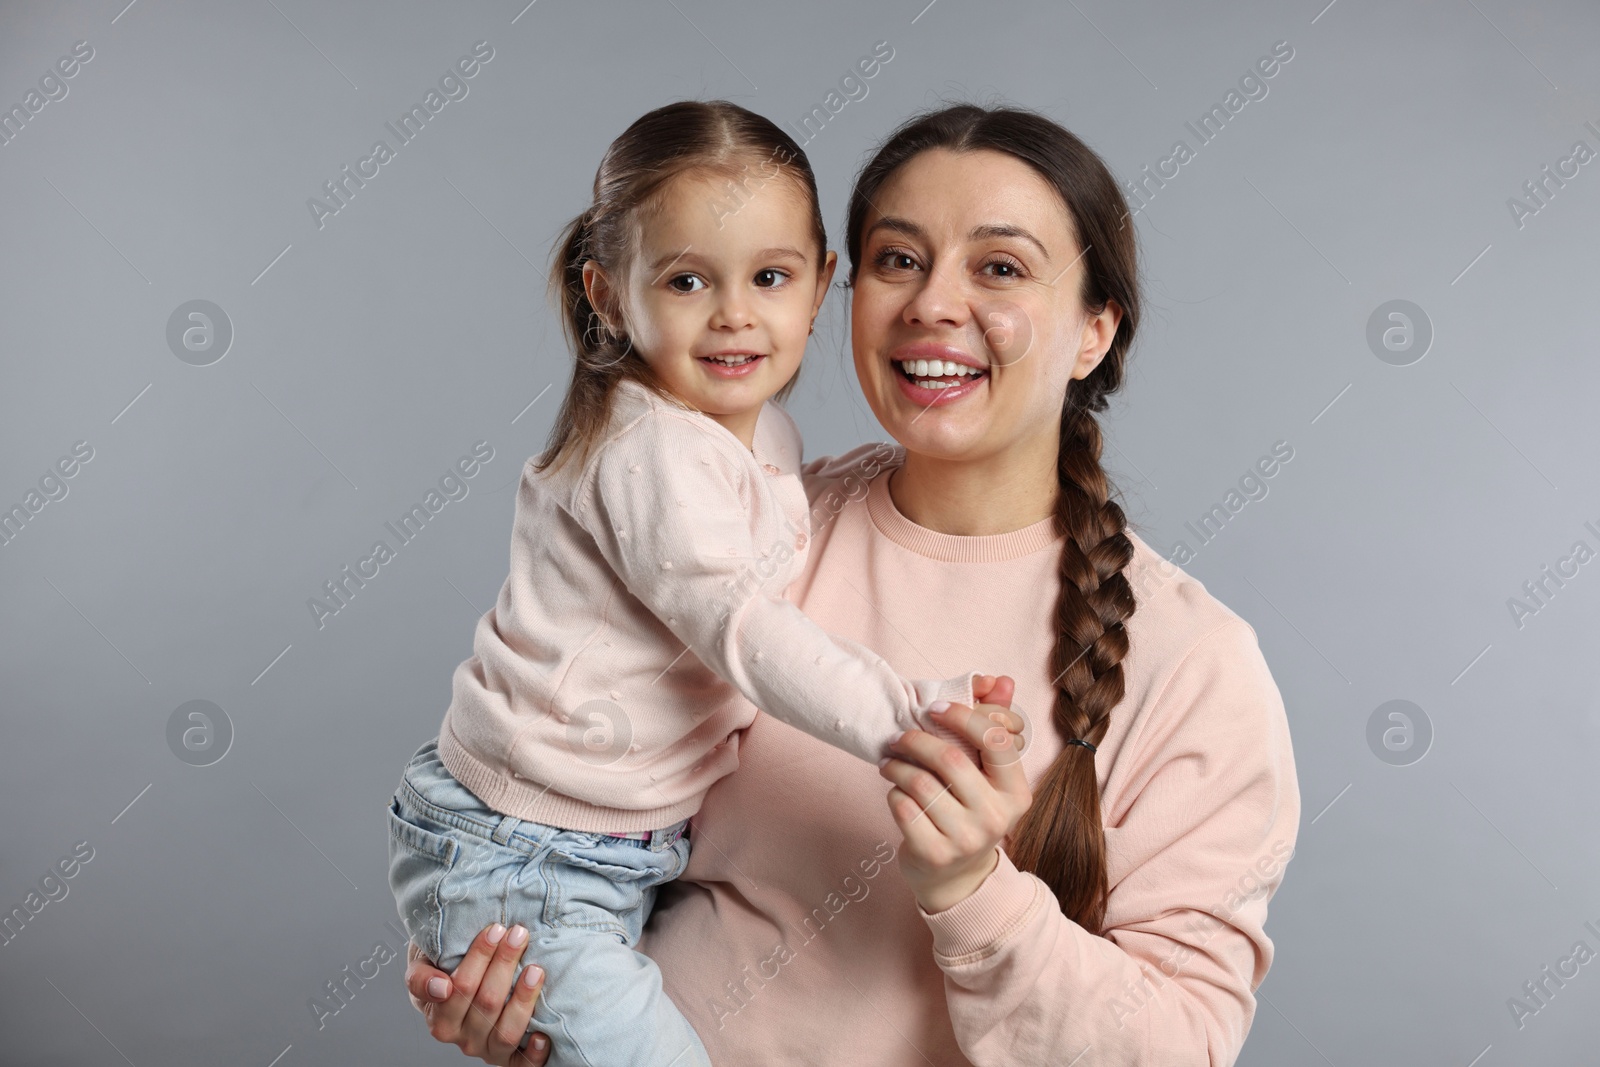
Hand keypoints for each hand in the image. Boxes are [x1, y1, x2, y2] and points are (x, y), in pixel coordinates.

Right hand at [404, 923, 550, 1064]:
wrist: (453, 986)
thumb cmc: (441, 969)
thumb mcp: (421, 965)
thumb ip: (420, 977)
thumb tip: (441, 987)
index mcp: (438, 1018)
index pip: (459, 987)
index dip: (479, 958)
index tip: (495, 930)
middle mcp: (462, 1037)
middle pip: (486, 1003)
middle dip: (505, 964)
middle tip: (519, 934)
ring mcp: (486, 1049)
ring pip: (505, 1031)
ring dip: (524, 999)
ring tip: (535, 969)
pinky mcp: (508, 1058)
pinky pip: (520, 1063)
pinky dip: (533, 1053)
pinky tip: (543, 1035)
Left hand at [880, 674, 1032, 913]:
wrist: (957, 878)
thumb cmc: (970, 812)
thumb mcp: (988, 776)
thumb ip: (994, 725)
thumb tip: (1002, 680)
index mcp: (1016, 791)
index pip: (995, 741)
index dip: (962, 717)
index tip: (933, 709)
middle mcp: (996, 817)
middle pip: (951, 759)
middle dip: (917, 740)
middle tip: (898, 736)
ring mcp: (966, 839)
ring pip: (920, 783)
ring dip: (897, 765)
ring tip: (889, 761)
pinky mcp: (934, 853)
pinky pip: (902, 807)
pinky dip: (892, 793)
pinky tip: (895, 791)